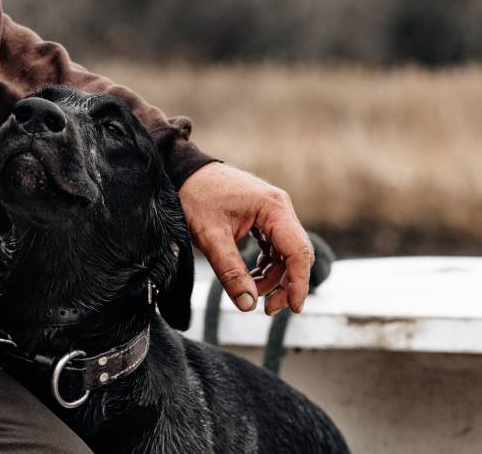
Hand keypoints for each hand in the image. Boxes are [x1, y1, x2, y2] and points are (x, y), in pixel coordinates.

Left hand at [179, 163, 313, 314]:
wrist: (183, 173)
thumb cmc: (196, 197)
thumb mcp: (210, 236)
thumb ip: (230, 271)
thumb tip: (248, 305)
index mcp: (273, 208)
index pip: (298, 251)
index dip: (299, 282)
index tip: (293, 307)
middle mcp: (279, 209)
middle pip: (296, 254)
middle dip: (285, 284)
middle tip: (268, 309)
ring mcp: (272, 213)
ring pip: (285, 255)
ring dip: (273, 278)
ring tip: (251, 293)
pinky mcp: (262, 219)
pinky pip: (273, 249)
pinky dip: (265, 267)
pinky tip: (250, 278)